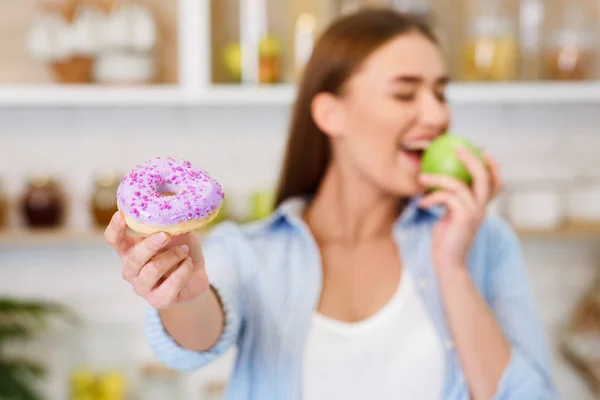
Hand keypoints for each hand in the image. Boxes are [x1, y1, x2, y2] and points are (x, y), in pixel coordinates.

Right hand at [104, 211, 209, 308]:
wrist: (195, 278)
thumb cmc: (181, 251)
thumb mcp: (177, 233)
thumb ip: (169, 223)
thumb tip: (171, 206)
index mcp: (131, 250)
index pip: (113, 240)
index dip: (115, 228)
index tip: (121, 214)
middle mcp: (132, 270)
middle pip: (134, 257)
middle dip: (151, 244)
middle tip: (166, 234)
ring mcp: (142, 287)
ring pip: (152, 270)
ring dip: (172, 257)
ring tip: (185, 251)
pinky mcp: (157, 300)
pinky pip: (169, 286)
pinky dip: (182, 272)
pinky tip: (188, 264)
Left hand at [418, 147, 502, 270]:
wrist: (448, 264)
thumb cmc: (445, 240)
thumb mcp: (449, 215)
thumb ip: (451, 199)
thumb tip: (438, 180)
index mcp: (481, 207)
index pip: (496, 183)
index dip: (493, 166)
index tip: (481, 150)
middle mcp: (482, 208)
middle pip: (484, 177)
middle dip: (472, 159)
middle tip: (456, 148)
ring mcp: (475, 214)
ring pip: (459, 185)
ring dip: (437, 179)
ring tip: (422, 178)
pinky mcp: (464, 219)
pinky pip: (447, 198)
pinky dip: (433, 197)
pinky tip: (422, 202)